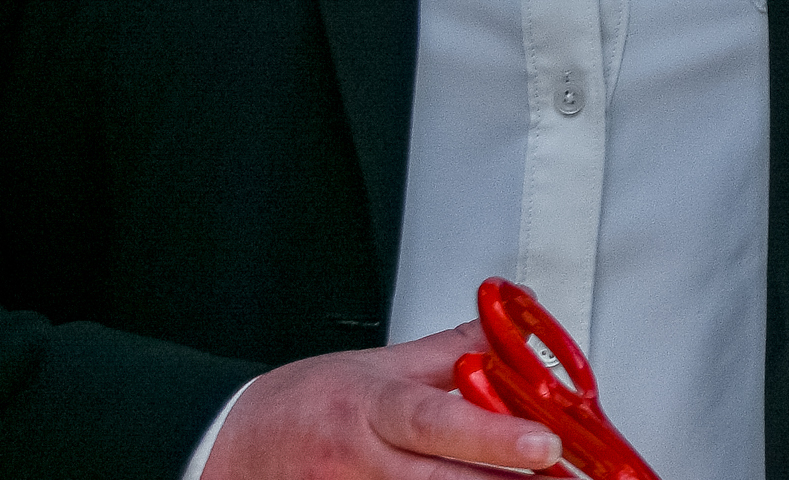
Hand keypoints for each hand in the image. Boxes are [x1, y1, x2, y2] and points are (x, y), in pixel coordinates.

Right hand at [197, 331, 565, 476]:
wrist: (227, 448)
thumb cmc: (302, 406)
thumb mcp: (376, 364)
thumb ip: (448, 351)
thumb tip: (508, 325)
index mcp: (372, 409)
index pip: (438, 422)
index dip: (493, 436)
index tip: (544, 444)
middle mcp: (361, 462)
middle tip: (561, 479)